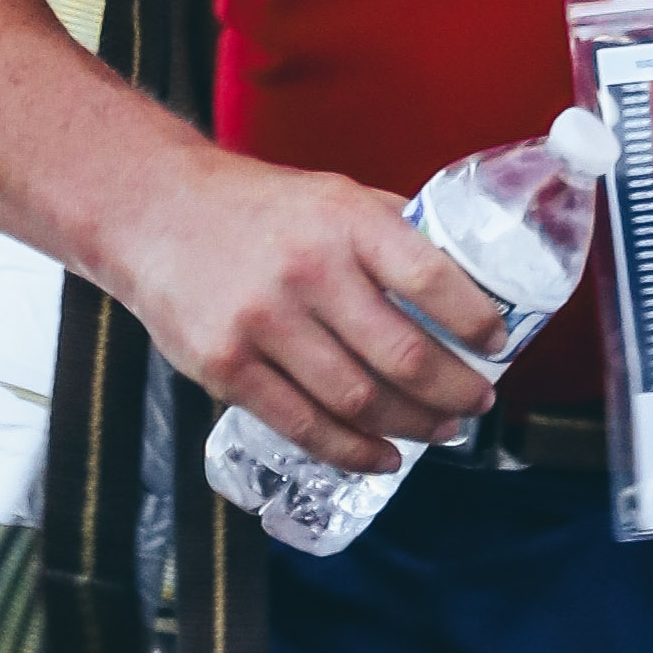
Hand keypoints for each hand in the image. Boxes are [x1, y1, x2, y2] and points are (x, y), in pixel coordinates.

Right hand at [114, 144, 506, 472]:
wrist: (154, 211)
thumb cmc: (258, 207)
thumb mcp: (334, 195)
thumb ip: (393, 233)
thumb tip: (465, 281)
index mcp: (346, 221)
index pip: (431, 280)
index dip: (475, 322)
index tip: (498, 344)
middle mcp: (307, 271)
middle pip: (403, 355)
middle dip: (455, 391)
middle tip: (478, 403)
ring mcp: (262, 323)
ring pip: (358, 400)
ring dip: (412, 427)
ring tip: (440, 431)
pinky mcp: (225, 367)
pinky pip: (302, 426)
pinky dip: (352, 452)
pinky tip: (382, 456)